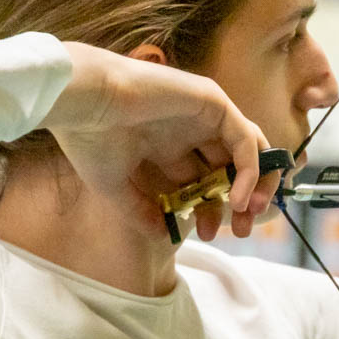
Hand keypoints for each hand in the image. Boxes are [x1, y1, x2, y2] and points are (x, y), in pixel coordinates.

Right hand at [40, 42, 278, 239]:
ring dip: (256, 182)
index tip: (209, 235)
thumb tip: (164, 235)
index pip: (202, 179)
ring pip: (248, 148)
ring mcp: (202, 114)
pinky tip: (238, 197)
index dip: (211, 208)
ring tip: (250, 213)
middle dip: (241, 199)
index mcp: (165, 145)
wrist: (82, 102)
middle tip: (243, 231)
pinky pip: (244, 138)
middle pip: (230, 166)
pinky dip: (250, 169)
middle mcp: (188, 129)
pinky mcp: (212, 102)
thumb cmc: (89, 138)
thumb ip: (141, 211)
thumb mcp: (115, 187)